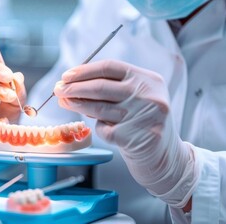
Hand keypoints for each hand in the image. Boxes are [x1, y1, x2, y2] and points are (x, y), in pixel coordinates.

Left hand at [54, 59, 197, 207]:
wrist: (167, 158)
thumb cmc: (144, 124)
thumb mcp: (137, 98)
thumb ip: (113, 88)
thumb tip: (73, 83)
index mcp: (150, 80)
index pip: (111, 67)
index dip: (84, 71)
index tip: (66, 76)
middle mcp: (149, 95)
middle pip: (101, 86)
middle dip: (74, 88)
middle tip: (58, 90)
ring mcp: (143, 116)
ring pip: (98, 108)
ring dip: (76, 105)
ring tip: (64, 103)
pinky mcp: (134, 136)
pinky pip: (104, 129)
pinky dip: (98, 128)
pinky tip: (103, 128)